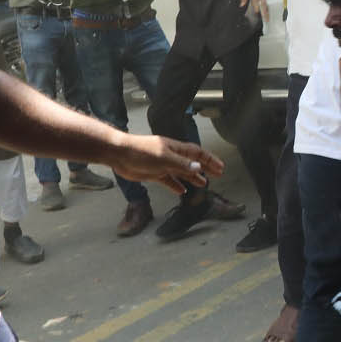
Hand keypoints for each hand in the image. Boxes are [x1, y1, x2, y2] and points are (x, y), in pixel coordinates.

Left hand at [108, 135, 223, 194]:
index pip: (198, 154)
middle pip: (192, 162)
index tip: (220, 168)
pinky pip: (169, 180)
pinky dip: (176, 185)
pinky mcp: (154, 173)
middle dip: (205, 168)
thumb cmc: (141, 152)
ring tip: (203, 184)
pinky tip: (181, 191)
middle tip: (217, 174)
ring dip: (192, 177)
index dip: (210, 160)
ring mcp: (163, 165)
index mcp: (176, 149)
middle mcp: (171, 156)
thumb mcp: (164, 158)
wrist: (120, 154)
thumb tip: (198, 167)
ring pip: (182, 172)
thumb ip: (181, 164)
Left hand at [239, 0, 268, 19]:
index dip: (256, 7)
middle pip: (263, 6)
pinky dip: (266, 11)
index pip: (256, 1)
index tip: (256, 12)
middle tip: (266, 20)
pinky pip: (265, 5)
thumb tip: (242, 4)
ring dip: (266, 13)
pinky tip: (266, 15)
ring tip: (267, 19)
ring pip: (265, 6)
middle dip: (264, 13)